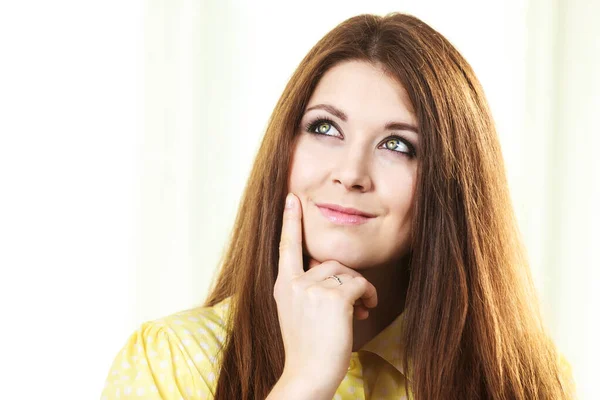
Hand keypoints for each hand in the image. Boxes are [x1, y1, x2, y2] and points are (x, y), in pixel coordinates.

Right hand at [273, 193, 377, 390]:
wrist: (307, 374)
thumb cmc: (307, 347)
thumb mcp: (297, 312)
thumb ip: (309, 287)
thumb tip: (336, 274)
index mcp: (283, 285)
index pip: (286, 246)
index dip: (290, 220)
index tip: (291, 198)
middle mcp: (294, 282)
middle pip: (330, 262)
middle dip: (347, 280)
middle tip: (357, 301)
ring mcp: (312, 289)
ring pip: (347, 272)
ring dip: (359, 289)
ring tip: (361, 309)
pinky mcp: (333, 297)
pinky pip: (359, 284)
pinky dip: (368, 295)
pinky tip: (366, 310)